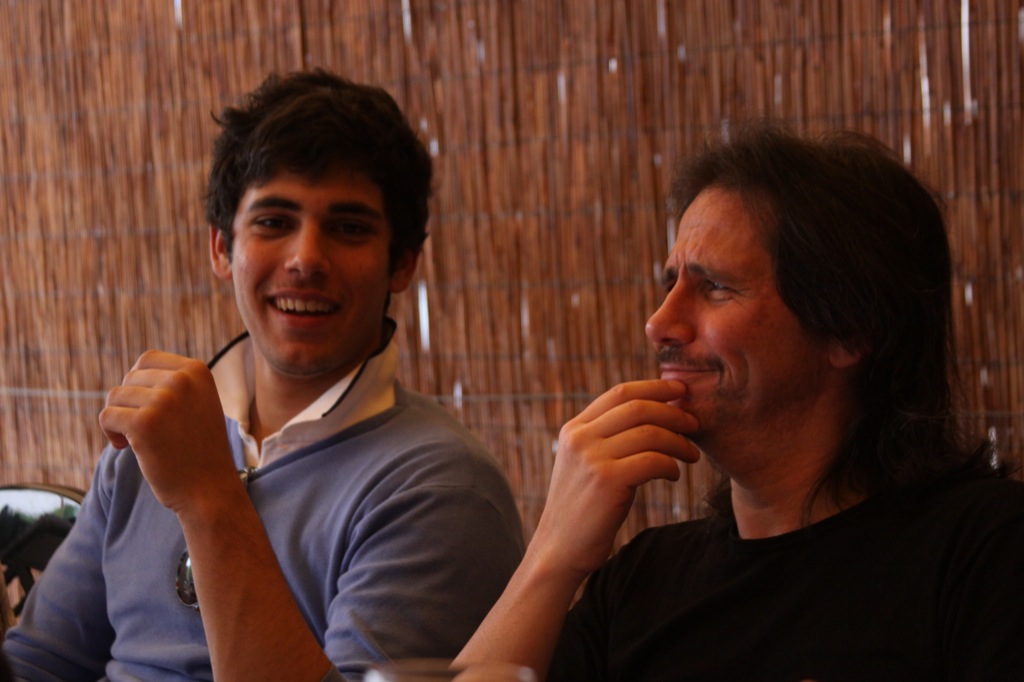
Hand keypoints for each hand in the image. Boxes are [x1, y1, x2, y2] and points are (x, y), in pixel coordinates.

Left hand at [99, 350, 236, 513]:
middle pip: (130, 378)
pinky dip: (110, 433)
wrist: (209, 488)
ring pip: (115, 396)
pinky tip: (124, 447)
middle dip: (130, 403)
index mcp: (196, 370)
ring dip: (119, 419)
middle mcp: (181, 380)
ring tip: (135, 439)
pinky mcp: (143, 423)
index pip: (148, 360)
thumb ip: (174, 382)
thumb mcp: (198, 403)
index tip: (149, 408)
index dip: (140, 384)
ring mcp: (163, 400)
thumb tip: (133, 372)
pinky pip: (107, 416)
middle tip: (143, 429)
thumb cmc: (198, 448)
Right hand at [532, 380, 699, 577]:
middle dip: (673, 412)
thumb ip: (605, 439)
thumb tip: (650, 416)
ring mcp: (591, 458)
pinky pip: (653, 461)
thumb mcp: (584, 465)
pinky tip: (674, 475)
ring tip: (691, 454)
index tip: (680, 391)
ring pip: (650, 433)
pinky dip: (671, 465)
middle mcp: (580, 438)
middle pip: (638, 407)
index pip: (619, 392)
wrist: (559, 549)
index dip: (654, 388)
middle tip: (695, 424)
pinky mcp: (607, 481)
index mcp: (574, 429)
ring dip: (679, 442)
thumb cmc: (581, 509)